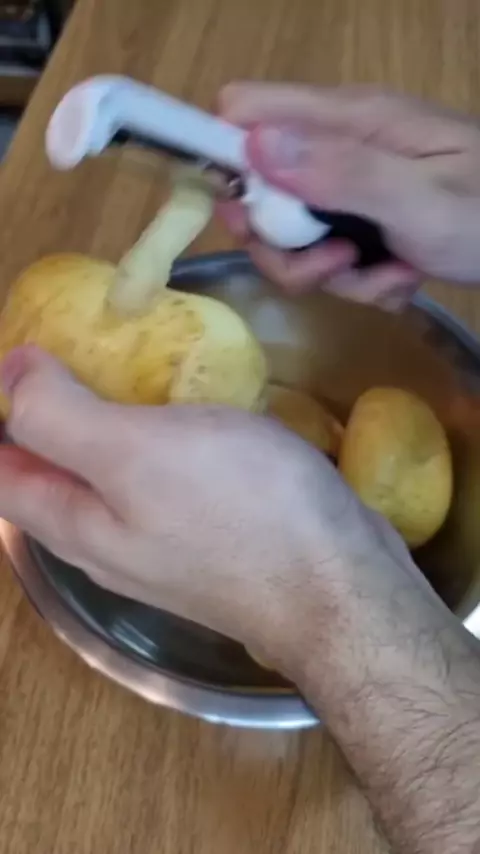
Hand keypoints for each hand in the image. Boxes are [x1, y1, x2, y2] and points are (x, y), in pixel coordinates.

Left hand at [0, 343, 416, 670]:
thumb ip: (58, 417)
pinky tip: (181, 410)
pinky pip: (159, 478)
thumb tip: (7, 375)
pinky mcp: (207, 532)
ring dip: (98, 425)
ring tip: (119, 366)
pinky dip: (153, 438)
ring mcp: (158, 542)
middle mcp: (105, 541)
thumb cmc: (238, 512)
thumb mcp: (135, 453)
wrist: (340, 584)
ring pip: (104, 477)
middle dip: (40, 416)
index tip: (23, 359)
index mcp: (72, 523)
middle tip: (66, 350)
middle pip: (46, 476)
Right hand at [219, 83, 479, 308]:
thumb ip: (339, 173)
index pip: (247, 113)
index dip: (231, 161)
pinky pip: (331, 264)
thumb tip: (253, 147)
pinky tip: (403, 278)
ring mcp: (349, 191)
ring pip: (293, 241)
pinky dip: (363, 283)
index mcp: (348, 121)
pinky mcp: (362, 226)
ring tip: (389, 274)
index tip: (248, 215)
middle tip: (333, 263)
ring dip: (334, 276)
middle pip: (259, 194)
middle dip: (285, 246)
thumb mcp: (417, 197)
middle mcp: (338, 151)